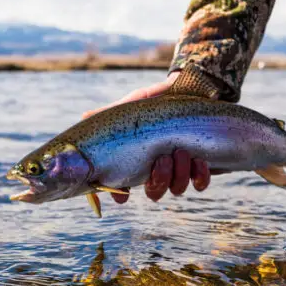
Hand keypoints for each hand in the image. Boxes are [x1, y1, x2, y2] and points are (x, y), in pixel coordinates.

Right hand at [82, 72, 212, 204]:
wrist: (190, 90)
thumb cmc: (155, 102)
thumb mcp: (130, 106)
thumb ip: (108, 114)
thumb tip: (85, 116)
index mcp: (136, 161)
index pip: (124, 186)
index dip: (120, 194)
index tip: (122, 194)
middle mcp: (157, 170)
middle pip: (154, 193)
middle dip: (158, 179)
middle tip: (163, 159)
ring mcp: (179, 170)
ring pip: (176, 189)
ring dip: (178, 175)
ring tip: (181, 152)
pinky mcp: (200, 167)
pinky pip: (200, 184)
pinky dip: (199, 176)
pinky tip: (198, 161)